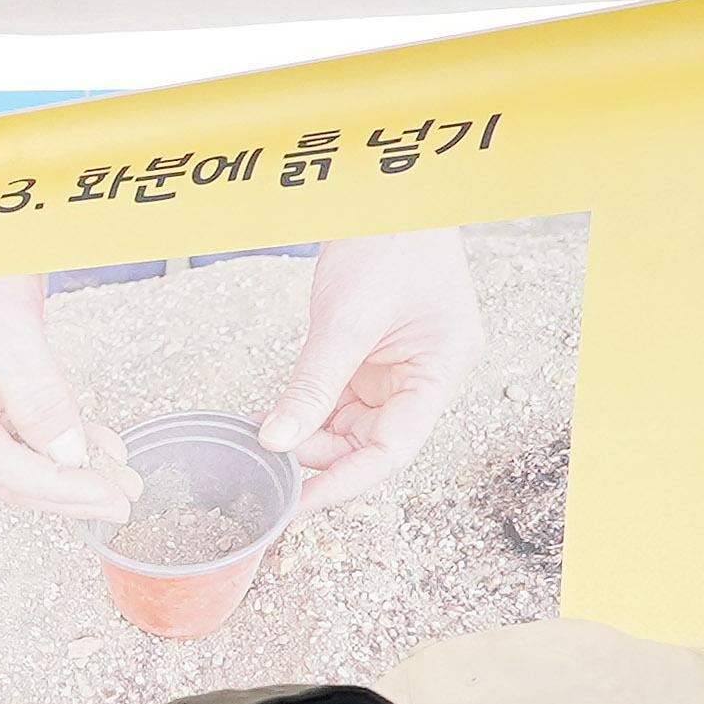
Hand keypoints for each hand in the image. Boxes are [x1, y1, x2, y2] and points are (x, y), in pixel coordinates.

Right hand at [0, 276, 138, 521]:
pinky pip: (19, 424)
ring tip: (118, 480)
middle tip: (119, 501)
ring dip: (67, 468)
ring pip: (12, 454)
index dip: (53, 485)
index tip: (105, 497)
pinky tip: (97, 449)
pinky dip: (59, 437)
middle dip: (63, 488)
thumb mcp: (5, 322)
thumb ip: (38, 394)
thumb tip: (70, 455)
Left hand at [262, 228, 483, 511]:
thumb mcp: (345, 320)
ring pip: (350, 429)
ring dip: (307, 438)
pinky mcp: (372, 364)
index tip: (300, 504)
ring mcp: (399, 372)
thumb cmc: (386, 243)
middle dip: (319, 457)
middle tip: (268, 463)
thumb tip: (274, 441)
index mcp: (441, 370)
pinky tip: (270, 420)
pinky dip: (304, 415)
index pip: (395, 450)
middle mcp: (425, 378)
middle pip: (371, 444)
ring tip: (262, 440)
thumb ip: (312, 385)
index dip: (346, 483)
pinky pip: (337, 404)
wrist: (385, 199)